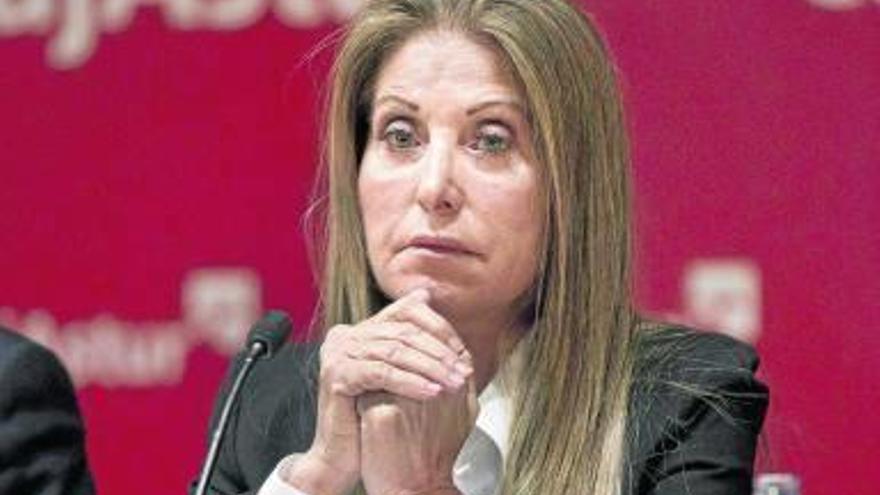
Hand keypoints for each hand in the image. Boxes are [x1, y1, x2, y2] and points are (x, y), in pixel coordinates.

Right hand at [286, 289, 470, 494]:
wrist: (344, 458)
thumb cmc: (375, 418)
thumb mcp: (397, 373)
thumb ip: (411, 337)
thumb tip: (426, 293)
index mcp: (360, 330)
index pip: (406, 313)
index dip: (438, 330)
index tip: (463, 352)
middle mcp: (345, 335)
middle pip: (402, 332)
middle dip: (439, 353)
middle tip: (463, 371)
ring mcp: (337, 352)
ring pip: (395, 351)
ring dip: (430, 368)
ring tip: (454, 384)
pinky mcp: (335, 373)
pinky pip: (381, 373)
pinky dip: (410, 382)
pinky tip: (432, 393)